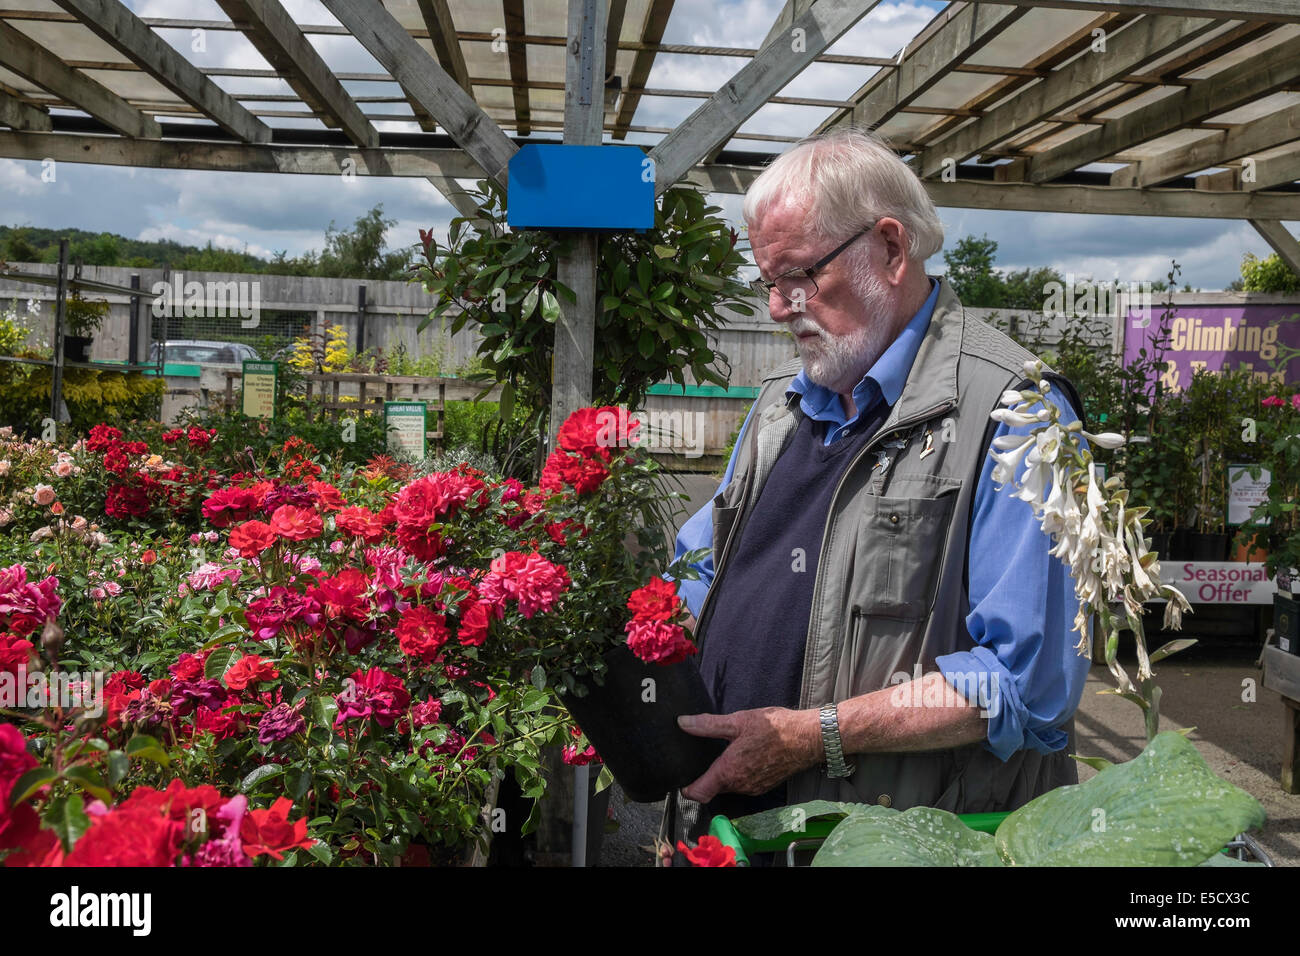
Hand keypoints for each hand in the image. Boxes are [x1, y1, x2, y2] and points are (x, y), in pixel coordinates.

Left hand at [676, 707, 821, 803]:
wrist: (808, 738)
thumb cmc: (776, 729)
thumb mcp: (738, 721)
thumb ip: (708, 725)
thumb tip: (683, 722)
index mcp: (729, 771)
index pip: (698, 793)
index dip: (686, 788)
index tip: (681, 777)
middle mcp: (740, 785)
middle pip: (713, 789)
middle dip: (705, 776)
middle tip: (699, 757)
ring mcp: (753, 787)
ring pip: (729, 786)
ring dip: (723, 775)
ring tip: (721, 753)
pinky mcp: (764, 785)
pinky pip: (743, 784)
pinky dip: (738, 774)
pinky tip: (742, 755)